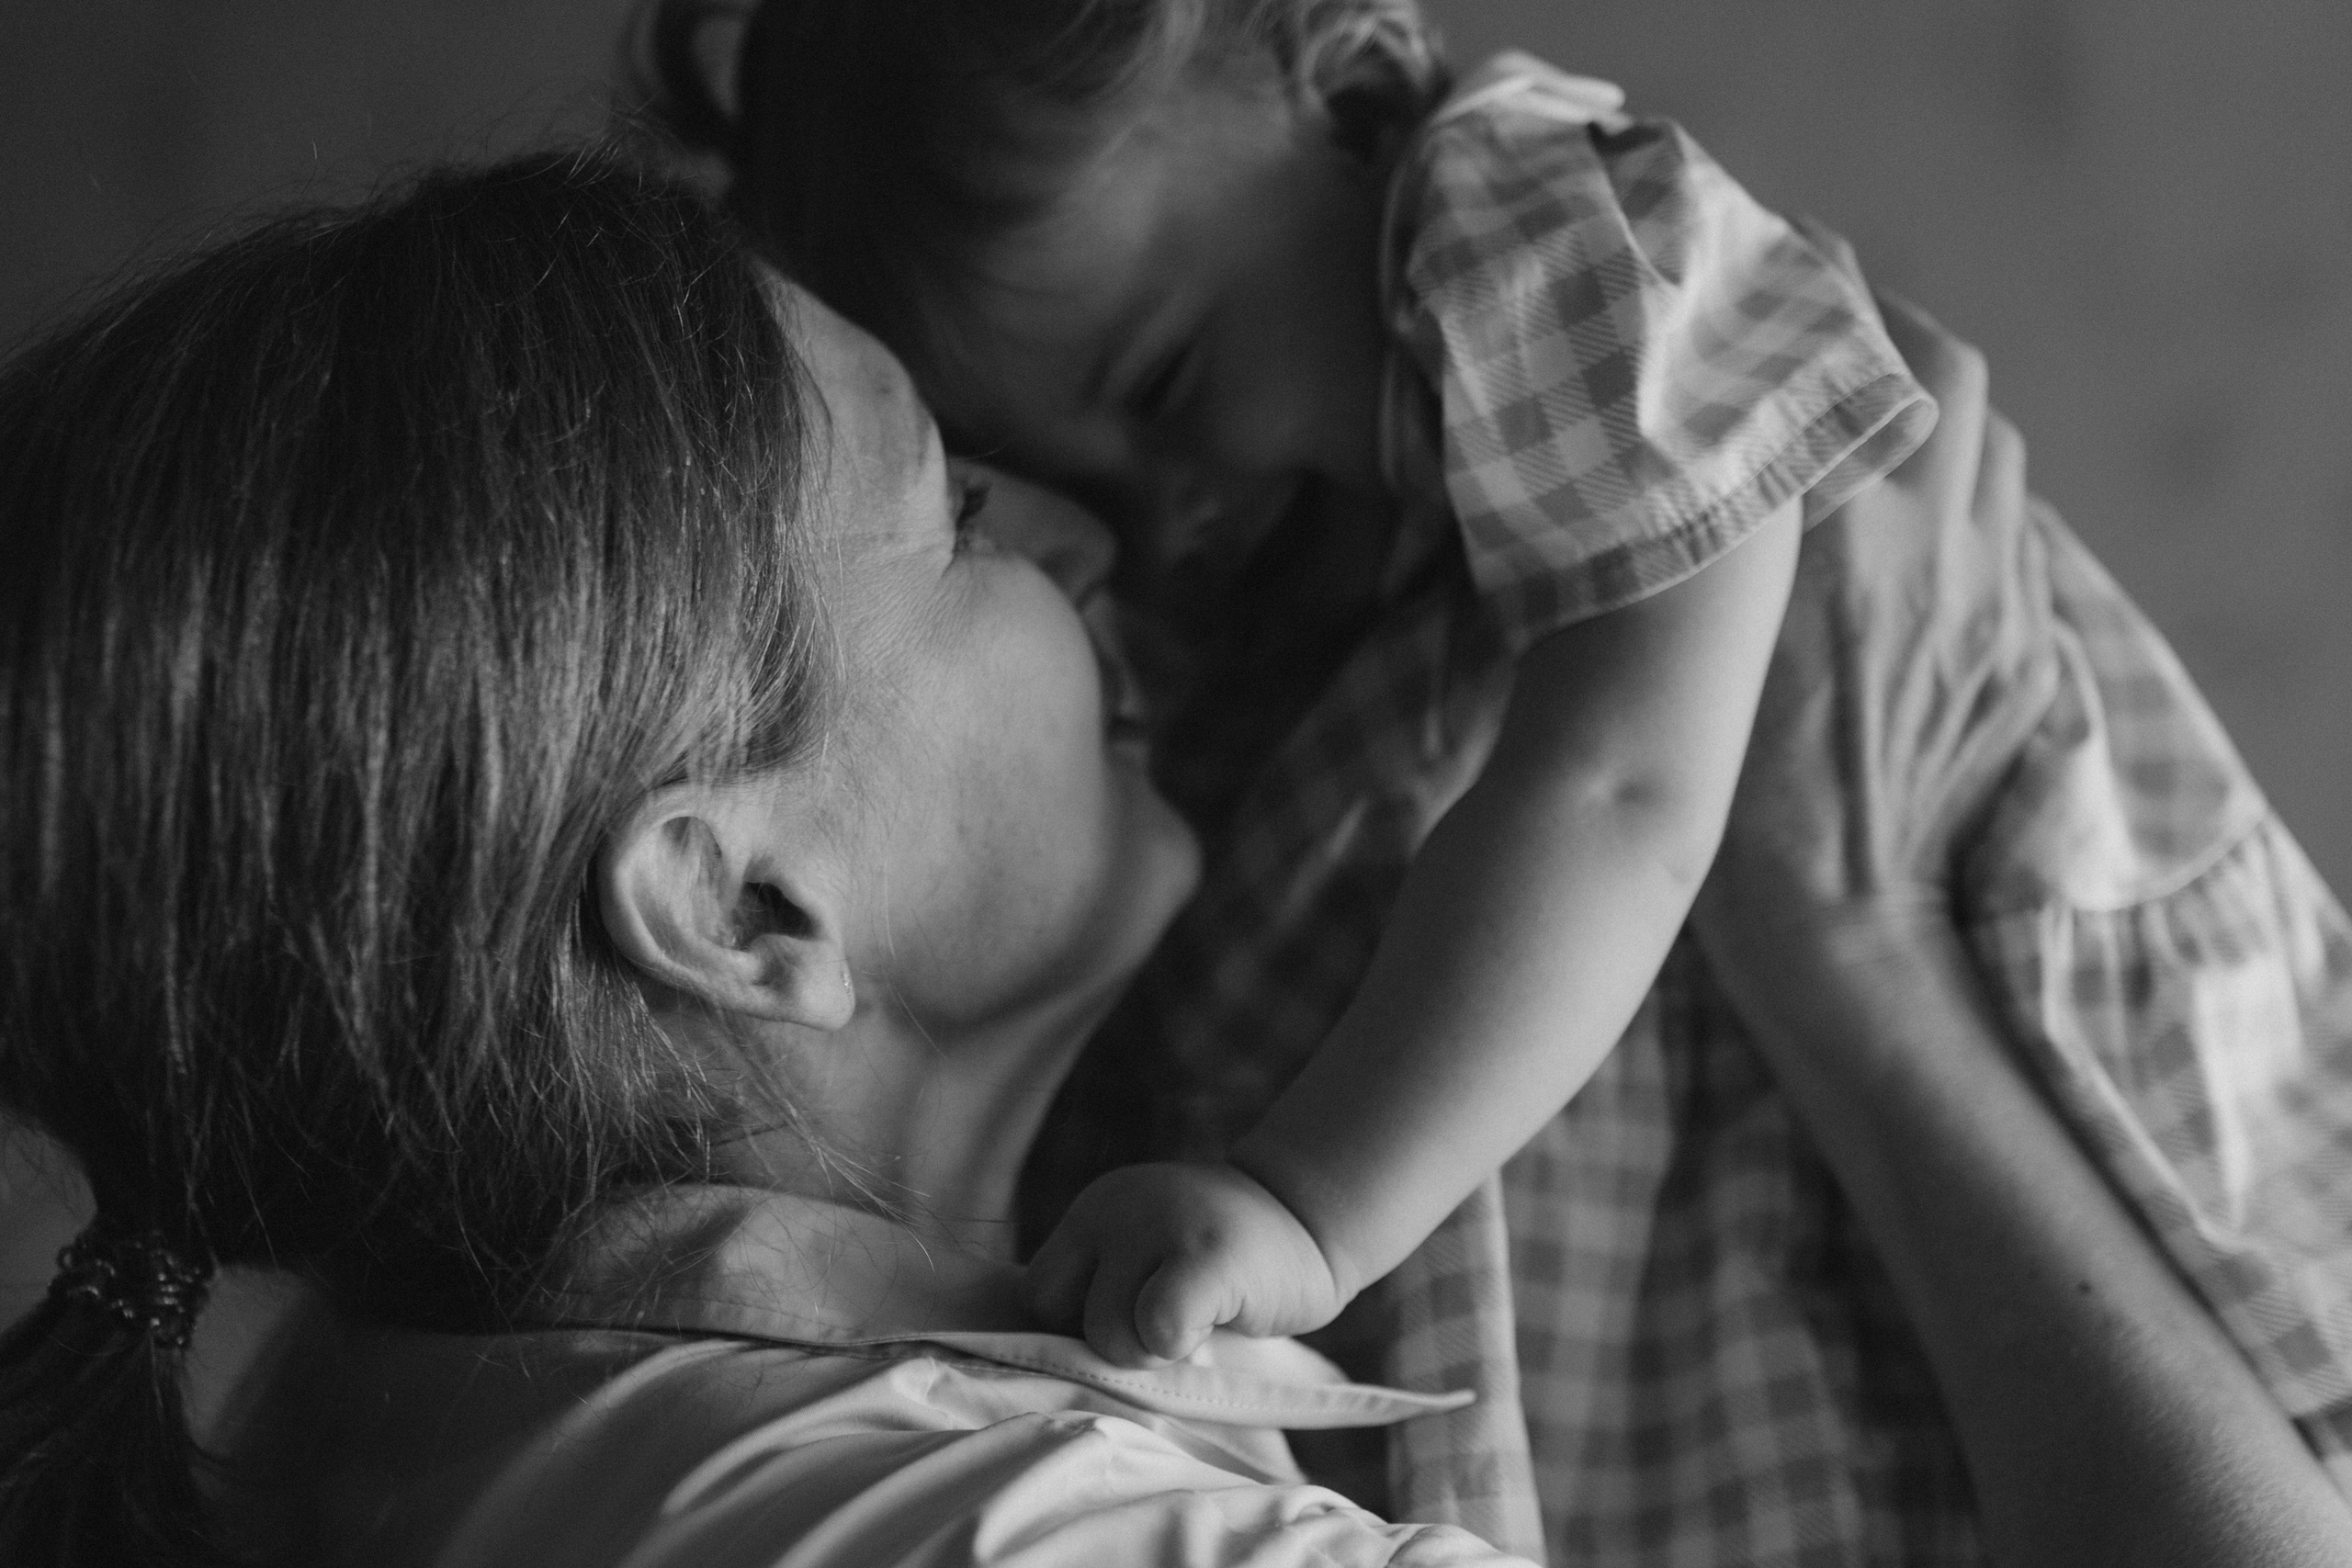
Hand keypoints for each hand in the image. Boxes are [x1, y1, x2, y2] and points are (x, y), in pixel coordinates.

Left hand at [1026, 1161, 1346, 1366]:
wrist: (1309, 1220)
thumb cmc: (1220, 1266)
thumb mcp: (1144, 1257)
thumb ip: (1099, 1293)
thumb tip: (1049, 1366)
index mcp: (1093, 1211)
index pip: (1037, 1293)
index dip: (1074, 1327)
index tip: (1130, 1320)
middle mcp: (1116, 1209)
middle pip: (1063, 1318)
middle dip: (1113, 1341)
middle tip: (1169, 1319)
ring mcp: (1162, 1227)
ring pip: (1109, 1335)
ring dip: (1154, 1348)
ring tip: (1199, 1314)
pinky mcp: (1208, 1256)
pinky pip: (1159, 1328)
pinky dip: (1182, 1344)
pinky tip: (1217, 1318)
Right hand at [1692, 284, 2054, 1017]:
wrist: (1841, 919)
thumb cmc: (1735, 798)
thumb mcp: (1698, 643)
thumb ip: (1722, 531)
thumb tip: (1710, 447)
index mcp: (1838, 534)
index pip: (1843, 359)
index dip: (1815, 289)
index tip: (1780, 258)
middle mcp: (1930, 545)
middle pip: (1945, 374)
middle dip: (1896, 330)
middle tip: (1839, 333)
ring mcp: (1991, 599)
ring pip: (1994, 448)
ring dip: (1943, 411)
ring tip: (1883, 423)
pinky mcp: (2020, 653)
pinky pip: (2016, 534)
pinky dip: (1969, 500)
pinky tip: (1920, 529)